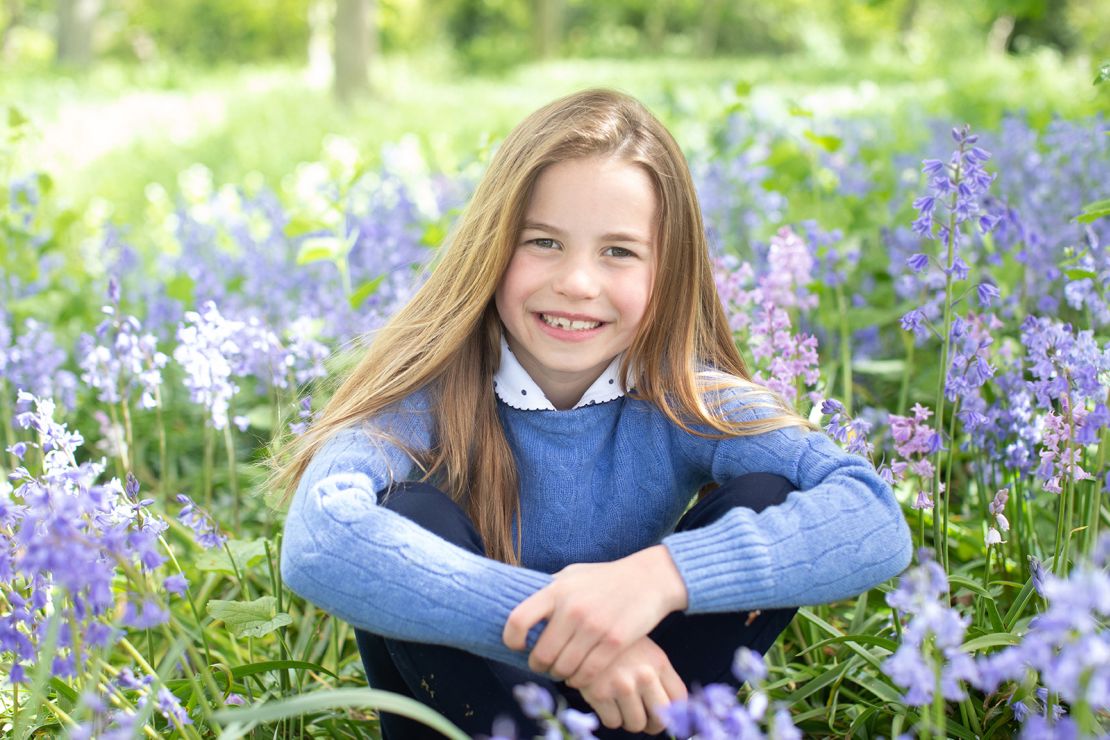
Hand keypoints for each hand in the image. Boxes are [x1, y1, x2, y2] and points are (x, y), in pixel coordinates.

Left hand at [502, 545, 687, 686]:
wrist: (648, 578)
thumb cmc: (605, 578)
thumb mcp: (573, 574)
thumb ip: (549, 590)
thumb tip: (521, 604)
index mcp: (556, 590)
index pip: (518, 620)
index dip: (512, 639)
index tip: (519, 645)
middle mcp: (572, 609)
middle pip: (541, 654)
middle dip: (539, 665)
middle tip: (543, 665)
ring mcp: (594, 627)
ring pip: (563, 668)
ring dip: (559, 675)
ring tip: (562, 671)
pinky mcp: (614, 642)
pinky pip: (587, 674)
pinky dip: (579, 681)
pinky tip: (579, 676)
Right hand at [577, 636, 686, 734]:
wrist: (583, 630)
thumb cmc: (618, 646)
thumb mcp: (645, 652)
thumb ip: (659, 677)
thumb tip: (668, 712)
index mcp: (659, 662)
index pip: (678, 700)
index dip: (672, 713)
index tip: (662, 714)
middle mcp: (644, 674)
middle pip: (660, 718)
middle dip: (652, 723)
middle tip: (642, 717)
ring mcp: (622, 685)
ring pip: (635, 724)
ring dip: (628, 720)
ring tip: (620, 705)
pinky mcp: (599, 693)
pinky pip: (612, 722)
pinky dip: (609, 717)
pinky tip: (605, 701)